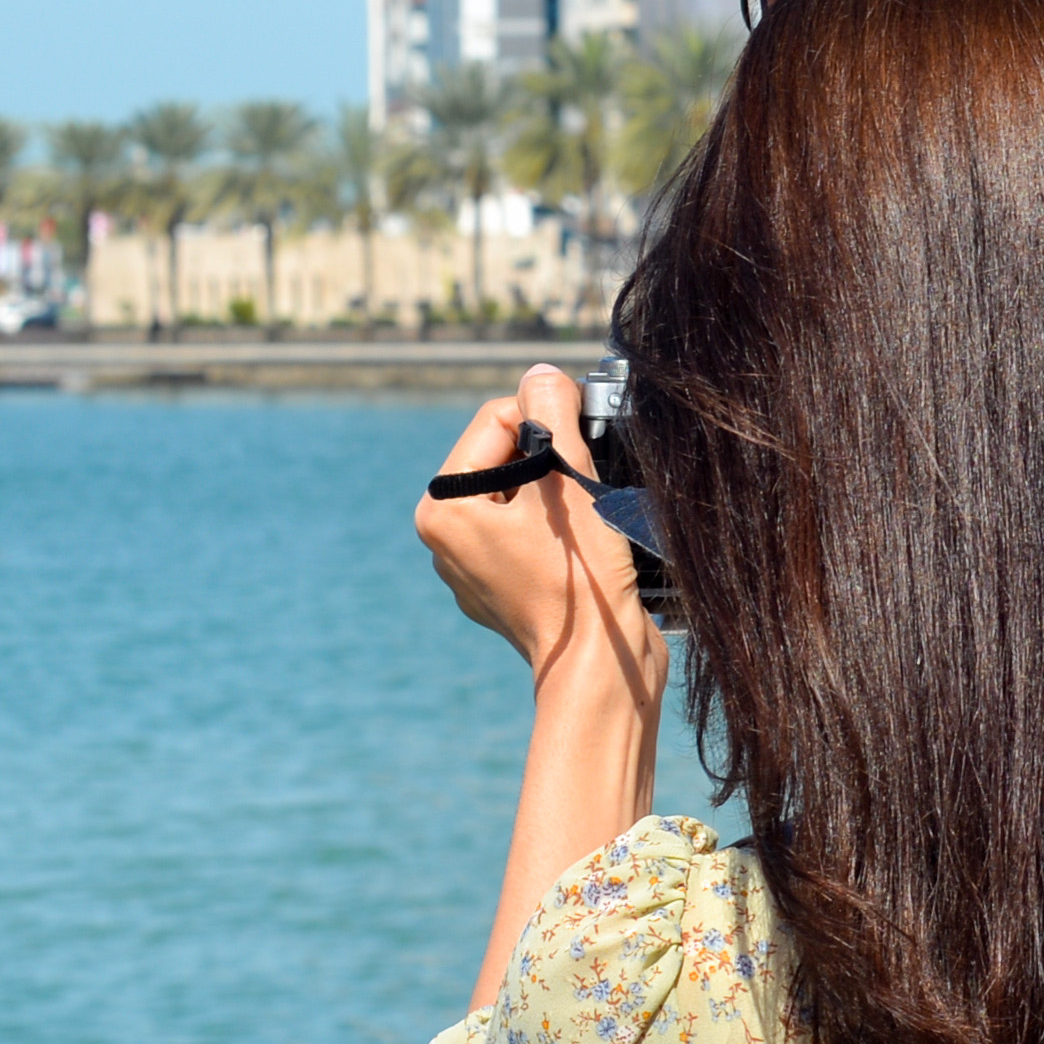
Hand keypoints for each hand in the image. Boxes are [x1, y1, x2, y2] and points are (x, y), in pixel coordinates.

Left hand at [418, 367, 663, 714]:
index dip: (548, 423)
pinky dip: (561, 530)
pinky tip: (583, 552)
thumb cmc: (579, 577)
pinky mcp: (507, 590)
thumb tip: (540, 376)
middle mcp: (446, 540)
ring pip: (525, 496)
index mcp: (442, 509)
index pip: (497, 422)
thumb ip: (551, 414)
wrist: (601, 667)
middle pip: (508, 458)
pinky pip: (533, 534)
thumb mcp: (568, 478)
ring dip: (561, 494)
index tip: (581, 448)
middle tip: (584, 494)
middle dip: (553, 462)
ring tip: (585, 526)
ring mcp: (475, 570)